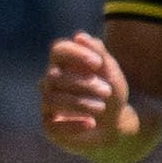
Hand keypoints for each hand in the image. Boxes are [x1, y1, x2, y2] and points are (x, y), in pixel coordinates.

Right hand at [39, 31, 143, 157]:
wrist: (114, 125)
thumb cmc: (109, 94)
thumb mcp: (110, 72)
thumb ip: (98, 53)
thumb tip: (79, 36)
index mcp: (63, 63)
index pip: (58, 50)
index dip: (75, 54)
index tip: (98, 63)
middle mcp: (50, 81)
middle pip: (55, 76)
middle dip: (83, 83)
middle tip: (107, 91)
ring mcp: (47, 104)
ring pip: (51, 98)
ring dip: (79, 103)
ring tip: (101, 107)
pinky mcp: (49, 126)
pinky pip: (52, 125)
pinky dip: (73, 124)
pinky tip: (91, 123)